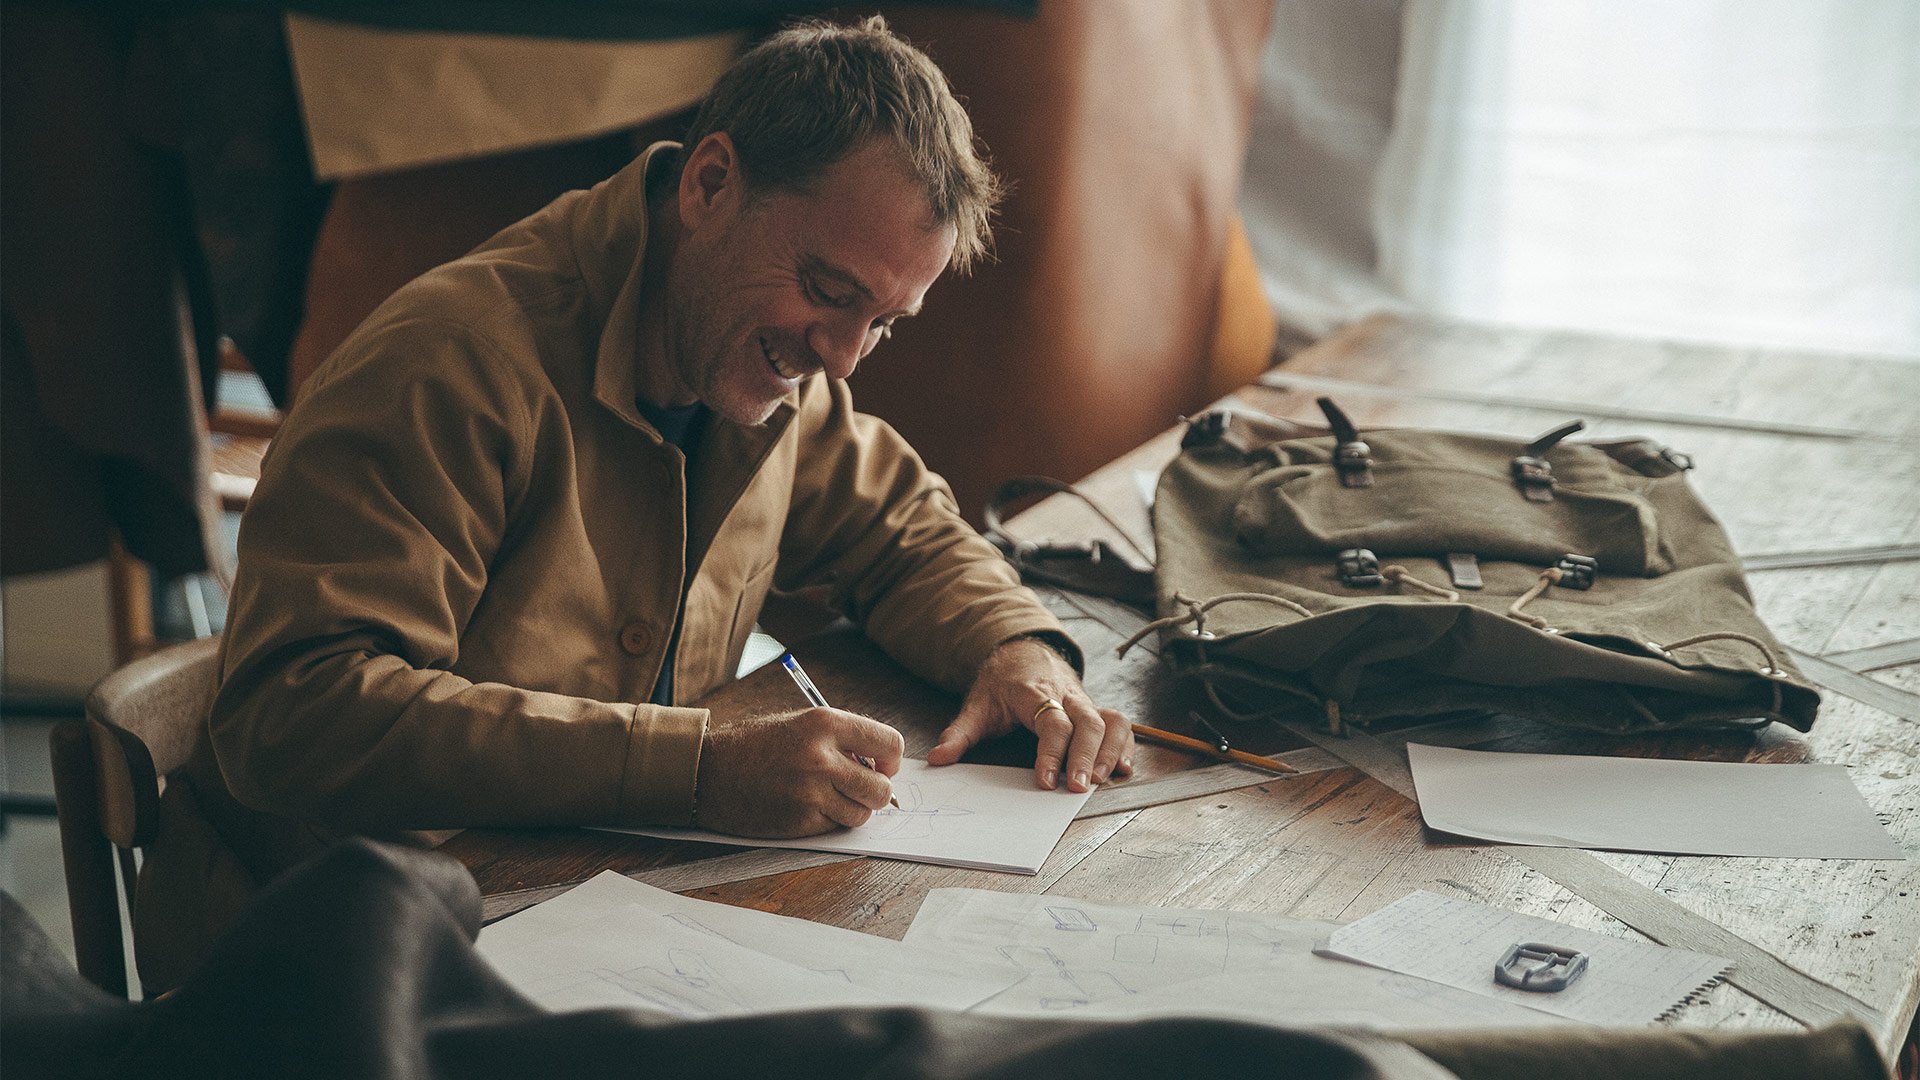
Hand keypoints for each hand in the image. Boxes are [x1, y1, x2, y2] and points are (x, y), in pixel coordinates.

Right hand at [694, 708, 903, 837]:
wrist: (707, 772)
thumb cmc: (752, 746)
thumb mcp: (799, 724)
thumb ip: (840, 740)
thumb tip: (880, 763)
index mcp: (825, 723)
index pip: (890, 743)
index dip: (890, 761)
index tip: (880, 767)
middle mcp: (822, 757)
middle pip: (881, 788)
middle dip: (875, 793)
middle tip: (857, 789)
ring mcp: (812, 792)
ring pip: (862, 814)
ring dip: (852, 810)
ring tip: (827, 798)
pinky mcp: (800, 821)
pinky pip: (834, 827)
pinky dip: (827, 822)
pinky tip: (805, 807)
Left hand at [926, 638, 1133, 791]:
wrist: (1023, 652)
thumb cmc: (1002, 682)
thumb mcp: (977, 704)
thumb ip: (960, 733)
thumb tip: (938, 758)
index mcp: (1035, 693)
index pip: (1051, 722)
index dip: (1051, 751)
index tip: (1045, 780)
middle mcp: (1066, 695)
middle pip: (1087, 723)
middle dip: (1087, 757)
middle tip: (1079, 788)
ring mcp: (1084, 701)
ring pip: (1110, 721)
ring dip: (1110, 751)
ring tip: (1103, 780)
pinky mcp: (1095, 708)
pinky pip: (1119, 723)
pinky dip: (1125, 745)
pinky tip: (1123, 768)